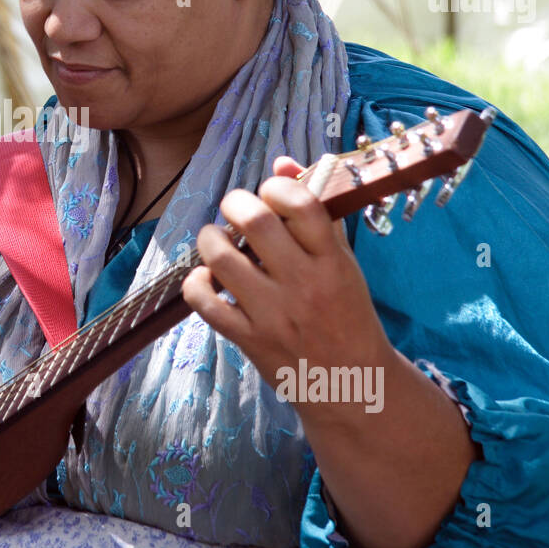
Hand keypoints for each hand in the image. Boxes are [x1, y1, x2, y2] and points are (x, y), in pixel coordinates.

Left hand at [182, 155, 387, 384]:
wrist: (352, 386)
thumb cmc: (347, 314)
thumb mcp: (343, 263)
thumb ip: (314, 212)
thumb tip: (283, 162)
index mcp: (332, 261)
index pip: (300, 204)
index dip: (276, 186)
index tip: (270, 194)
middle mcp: (303, 284)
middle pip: (255, 221)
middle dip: (235, 203)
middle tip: (235, 210)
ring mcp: (274, 314)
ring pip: (222, 258)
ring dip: (210, 238)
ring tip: (217, 239)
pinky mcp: (249, 340)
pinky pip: (205, 303)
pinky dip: (196, 284)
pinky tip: (206, 279)